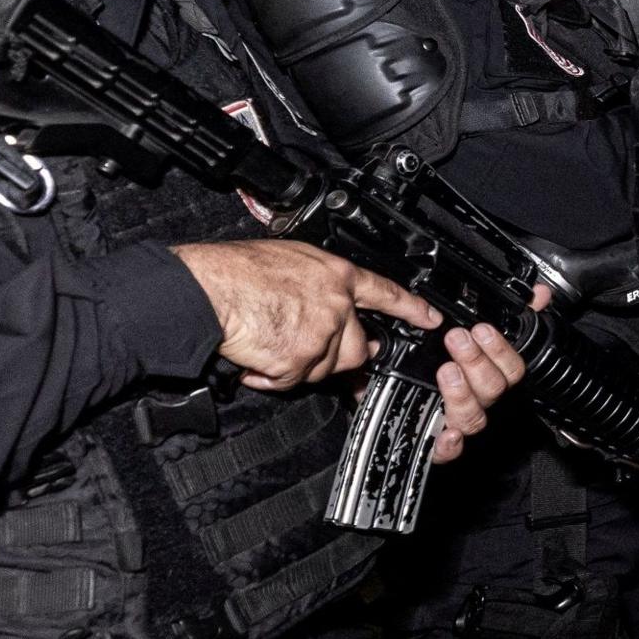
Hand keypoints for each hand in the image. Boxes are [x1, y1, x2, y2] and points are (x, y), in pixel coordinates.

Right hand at [174, 241, 445, 391]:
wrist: (207, 289)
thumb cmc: (235, 270)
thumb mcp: (290, 257)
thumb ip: (319, 281)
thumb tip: (329, 298)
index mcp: (336, 275)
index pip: (386, 293)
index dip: (412, 309)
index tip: (431, 320)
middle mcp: (335, 305)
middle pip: (357, 348)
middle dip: (335, 355)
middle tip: (307, 348)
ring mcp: (320, 334)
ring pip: (326, 368)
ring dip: (299, 365)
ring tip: (270, 344)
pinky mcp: (299, 360)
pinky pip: (293, 381)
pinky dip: (273, 377)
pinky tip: (257, 359)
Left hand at [424, 284, 544, 466]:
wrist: (409, 403)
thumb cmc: (452, 365)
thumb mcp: (477, 334)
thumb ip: (514, 314)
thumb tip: (539, 293)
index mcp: (493, 378)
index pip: (512, 369)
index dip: (499, 349)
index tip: (481, 329)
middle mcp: (480, 402)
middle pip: (493, 390)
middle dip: (476, 362)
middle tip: (457, 339)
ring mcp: (460, 423)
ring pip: (474, 418)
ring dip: (462, 394)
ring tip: (445, 370)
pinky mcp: (437, 444)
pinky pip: (447, 453)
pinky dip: (450, 446)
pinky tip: (446, 432)